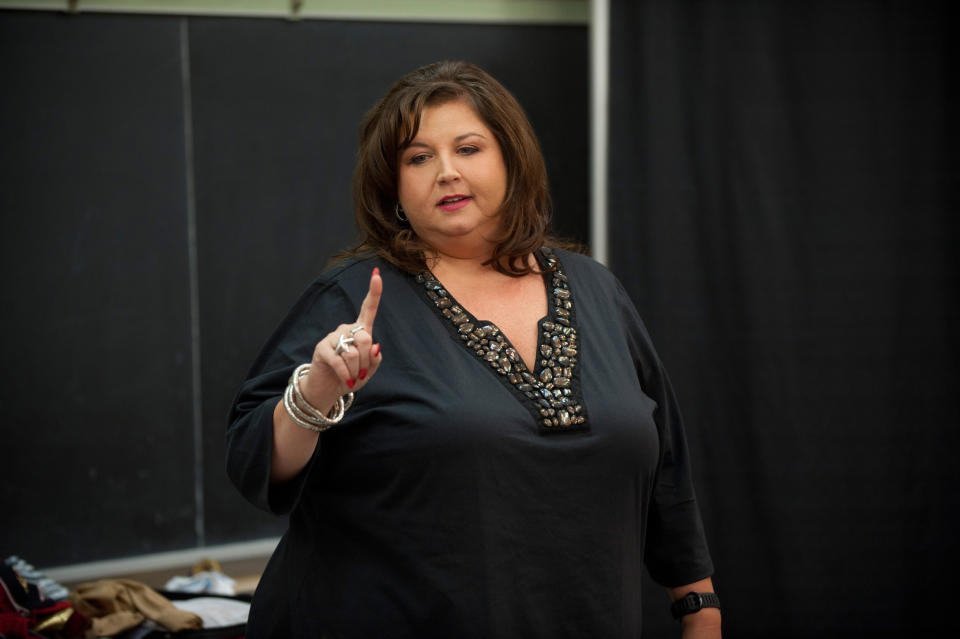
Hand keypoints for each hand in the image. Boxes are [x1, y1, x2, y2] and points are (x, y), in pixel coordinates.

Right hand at [301, 267, 383, 410]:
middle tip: (361, 373)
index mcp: (360, 331)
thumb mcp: (368, 371)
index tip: (377, 274)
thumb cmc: (351, 377)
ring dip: (356, 370)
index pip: (368, 309)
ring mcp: (333, 337)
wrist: (328, 390)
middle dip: (367, 360)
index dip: (374, 292)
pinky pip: (340, 361)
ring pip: (354, 352)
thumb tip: (375, 346)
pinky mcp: (321, 348)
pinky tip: (346, 380)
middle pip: (365, 338)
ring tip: (351, 377)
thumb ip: (375, 359)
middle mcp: (346, 329)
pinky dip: (346, 374)